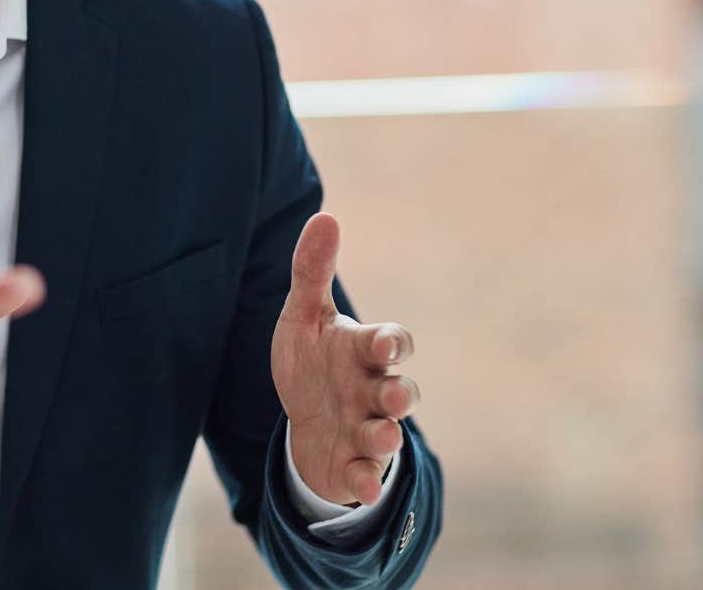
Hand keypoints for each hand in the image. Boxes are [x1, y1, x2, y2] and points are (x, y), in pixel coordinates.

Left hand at [270, 213, 419, 506]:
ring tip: (381, 435)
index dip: (393, 342)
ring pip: (387, 435)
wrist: (305, 420)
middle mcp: (373, 392)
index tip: (386, 344)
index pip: (392, 342)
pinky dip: (366, 482)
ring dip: (386, 437)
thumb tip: (324, 216)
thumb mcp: (302, 318)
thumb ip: (310, 273)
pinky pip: (366, 477)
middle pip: (399, 393)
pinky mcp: (354, 466)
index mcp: (364, 352)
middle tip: (392, 395)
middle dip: (399, 394)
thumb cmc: (312, 362)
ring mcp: (367, 430)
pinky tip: (360, 486)